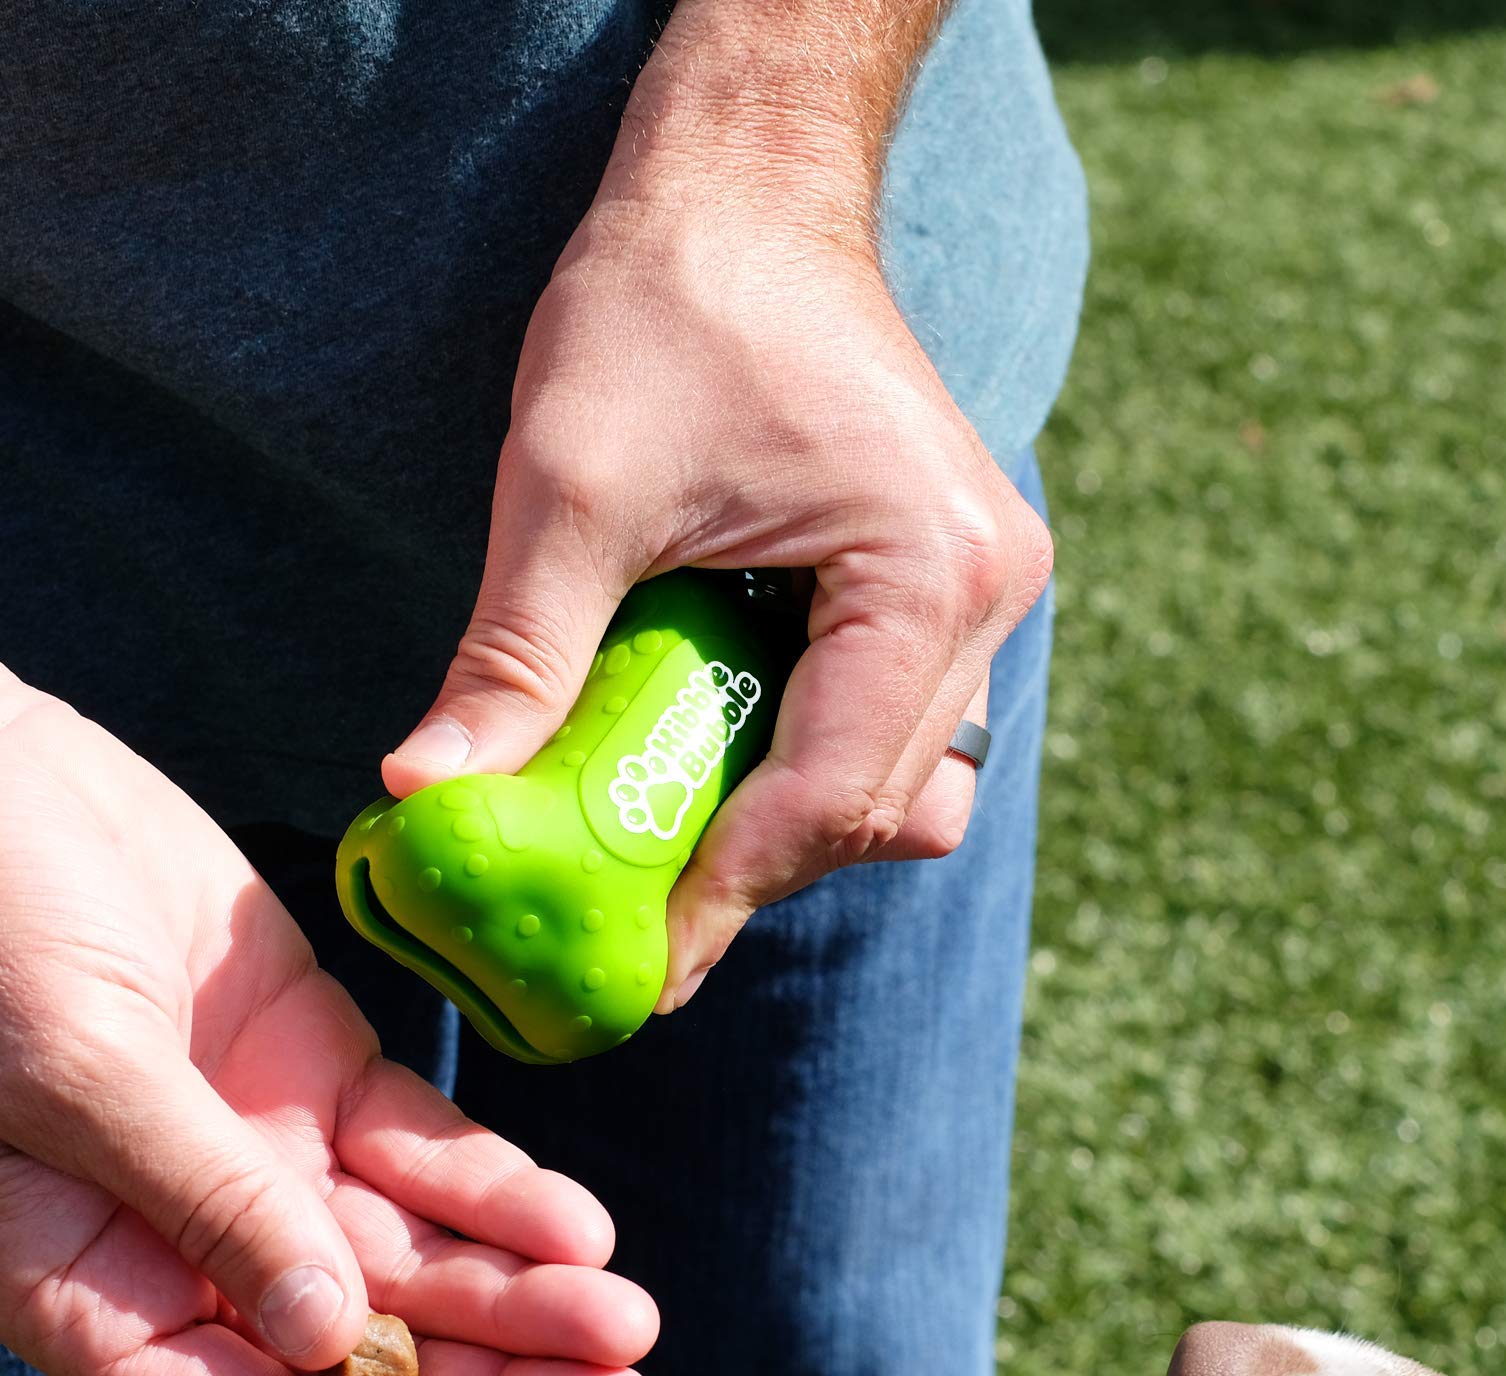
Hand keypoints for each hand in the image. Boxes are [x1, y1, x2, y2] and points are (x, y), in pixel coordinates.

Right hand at [0, 677, 656, 1375]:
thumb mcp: (75, 1070)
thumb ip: (200, 1195)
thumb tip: (326, 1333)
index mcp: (99, 1292)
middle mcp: (196, 1248)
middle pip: (368, 1359)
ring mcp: (271, 1157)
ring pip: (418, 1261)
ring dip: (525, 1298)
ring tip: (629, 1323)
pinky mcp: (323, 1070)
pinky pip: (428, 1151)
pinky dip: (503, 1190)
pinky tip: (581, 1226)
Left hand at [384, 0, 1052, 1010]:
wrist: (747, 191)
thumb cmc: (671, 300)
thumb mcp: (570, 479)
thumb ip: (516, 652)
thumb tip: (429, 794)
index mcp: (929, 571)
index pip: (832, 789)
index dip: (729, 889)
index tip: (643, 965)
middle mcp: (987, 594)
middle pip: (883, 808)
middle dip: (760, 867)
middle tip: (642, 916)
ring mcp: (983, 593)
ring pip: (904, 784)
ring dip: (795, 823)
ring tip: (679, 833)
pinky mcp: (951, 587)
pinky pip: (896, 728)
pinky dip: (812, 764)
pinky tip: (722, 752)